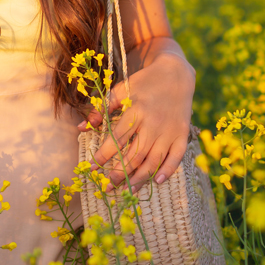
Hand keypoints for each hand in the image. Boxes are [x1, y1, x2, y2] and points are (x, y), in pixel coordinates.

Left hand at [78, 52, 194, 192]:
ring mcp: (169, 131)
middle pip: (135, 155)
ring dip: (140, 178)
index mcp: (136, 110)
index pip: (117, 138)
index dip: (103, 155)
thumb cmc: (143, 83)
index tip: (93, 168)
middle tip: (108, 186)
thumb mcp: (120, 90)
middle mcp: (153, 123)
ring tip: (127, 191)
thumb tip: (81, 127)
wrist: (175, 73)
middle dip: (120, 173)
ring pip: (154, 161)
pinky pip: (176, 157)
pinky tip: (156, 182)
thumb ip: (101, 109)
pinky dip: (168, 171)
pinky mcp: (182, 134)